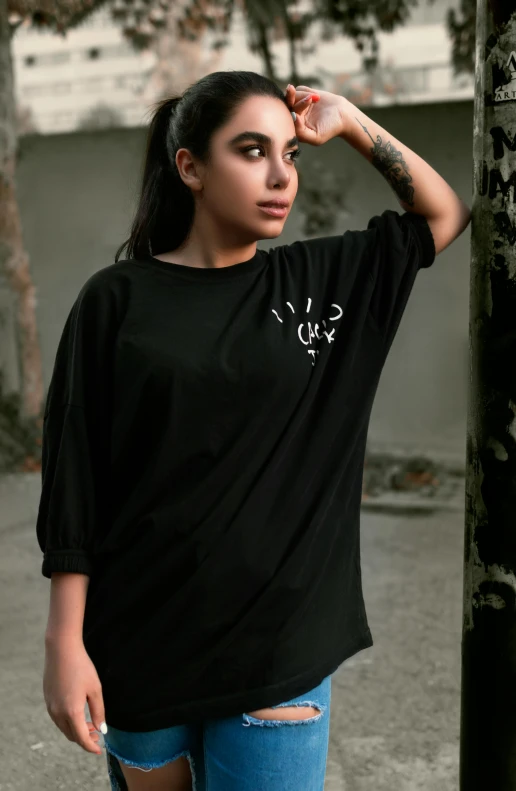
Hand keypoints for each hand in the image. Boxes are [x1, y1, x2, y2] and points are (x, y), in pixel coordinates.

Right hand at [43, 635, 105, 755]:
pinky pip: (58, 718)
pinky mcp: (47, 699)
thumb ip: (99, 711)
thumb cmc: (81, 667)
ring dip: (76, 730)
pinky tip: (78, 714)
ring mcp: (50, 707)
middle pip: (71, 735)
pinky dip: (68, 722)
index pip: (81, 738)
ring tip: (90, 725)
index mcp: (71, 712)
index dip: (91, 747)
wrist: (61, 650)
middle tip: (97, 735)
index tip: (99, 750)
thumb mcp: (95, 689)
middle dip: (85, 739)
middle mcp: (58, 713)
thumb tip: (101, 729)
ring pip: (64, 728)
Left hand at [285, 84, 347, 145]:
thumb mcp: (316, 137)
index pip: (287, 119)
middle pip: (286, 105)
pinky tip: (318, 97)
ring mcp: (298, 105)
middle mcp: (295, 117)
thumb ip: (302, 132)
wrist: (342, 115)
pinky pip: (299, 89)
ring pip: (293, 96)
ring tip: (317, 98)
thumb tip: (292, 119)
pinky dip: (307, 91)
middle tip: (304, 96)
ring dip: (304, 95)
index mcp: (295, 128)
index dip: (292, 111)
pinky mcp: (304, 95)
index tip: (301, 107)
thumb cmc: (330, 129)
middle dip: (293, 98)